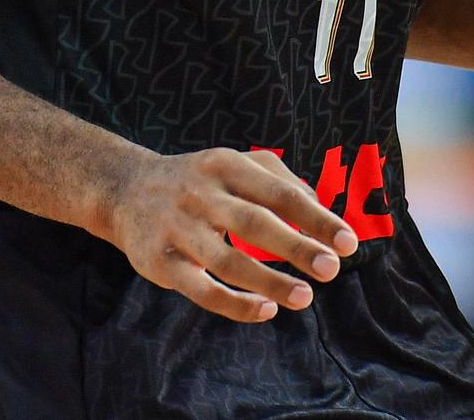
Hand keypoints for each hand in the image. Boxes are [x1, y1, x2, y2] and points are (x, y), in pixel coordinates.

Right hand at [97, 147, 358, 322]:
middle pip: (254, 222)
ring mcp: (177, 228)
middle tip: (333, 269)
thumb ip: (279, 180)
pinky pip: (201, 289)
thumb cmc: (197, 180)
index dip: (316, 217)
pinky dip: (235, 304)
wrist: (124, 189)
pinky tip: (265, 310)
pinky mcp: (159, 261)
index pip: (278, 193)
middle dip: (296, 247)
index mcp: (225, 165)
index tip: (349, 242)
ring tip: (304, 297)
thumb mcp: (233, 163)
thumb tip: (321, 209)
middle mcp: (200, 193)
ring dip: (269, 281)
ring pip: (227, 260)